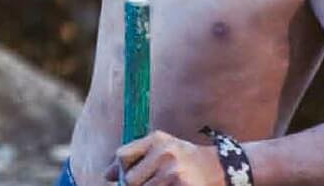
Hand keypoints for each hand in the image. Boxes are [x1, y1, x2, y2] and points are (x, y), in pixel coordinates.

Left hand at [105, 130, 223, 185]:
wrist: (216, 168)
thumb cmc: (182, 157)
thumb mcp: (160, 147)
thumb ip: (133, 155)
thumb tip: (107, 175)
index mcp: (156, 140)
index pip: (123, 156)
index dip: (120, 170)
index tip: (125, 176)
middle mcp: (164, 154)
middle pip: (130, 180)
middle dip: (133, 185)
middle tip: (146, 182)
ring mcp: (173, 174)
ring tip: (158, 183)